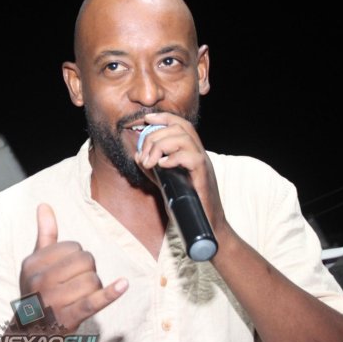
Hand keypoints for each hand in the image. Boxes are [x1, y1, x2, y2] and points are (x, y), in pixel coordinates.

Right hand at [19, 203, 127, 333]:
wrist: (30, 333)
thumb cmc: (38, 292)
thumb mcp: (36, 263)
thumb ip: (45, 234)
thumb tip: (44, 204)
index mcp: (33, 264)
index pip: (73, 247)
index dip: (77, 257)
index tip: (67, 271)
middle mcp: (40, 281)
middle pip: (85, 261)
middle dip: (88, 271)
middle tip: (75, 284)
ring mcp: (53, 300)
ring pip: (92, 280)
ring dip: (93, 288)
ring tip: (78, 297)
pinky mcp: (68, 318)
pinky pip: (92, 301)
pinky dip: (109, 294)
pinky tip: (122, 285)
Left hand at [135, 112, 226, 233]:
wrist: (205, 224)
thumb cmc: (186, 203)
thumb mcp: (164, 181)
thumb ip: (152, 167)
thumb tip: (137, 155)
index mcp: (191, 152)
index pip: (180, 125)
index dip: (164, 117)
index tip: (147, 118)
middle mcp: (199, 154)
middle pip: (179, 128)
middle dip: (155, 136)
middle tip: (143, 155)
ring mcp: (203, 164)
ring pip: (184, 138)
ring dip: (161, 146)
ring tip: (150, 162)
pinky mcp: (203, 177)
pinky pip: (191, 158)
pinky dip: (173, 159)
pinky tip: (161, 167)